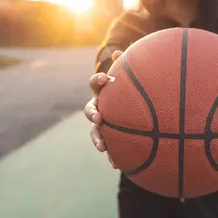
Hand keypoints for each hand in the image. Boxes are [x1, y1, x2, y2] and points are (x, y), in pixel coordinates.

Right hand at [84, 50, 122, 167]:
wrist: (128, 104)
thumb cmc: (128, 87)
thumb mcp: (128, 75)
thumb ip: (126, 65)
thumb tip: (120, 52)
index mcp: (103, 90)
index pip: (96, 83)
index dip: (99, 81)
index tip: (107, 80)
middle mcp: (98, 106)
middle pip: (89, 109)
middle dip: (93, 114)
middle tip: (99, 117)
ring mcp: (102, 123)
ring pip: (95, 131)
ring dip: (97, 138)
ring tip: (103, 146)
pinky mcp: (109, 136)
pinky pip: (109, 147)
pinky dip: (112, 155)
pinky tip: (118, 165)